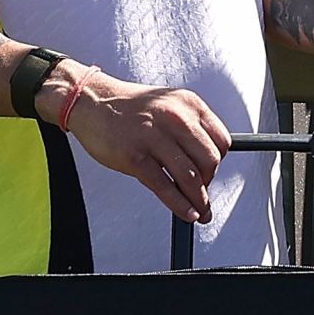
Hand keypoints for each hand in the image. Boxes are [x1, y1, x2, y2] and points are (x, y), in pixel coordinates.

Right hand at [56, 67, 230, 223]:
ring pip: (190, 177)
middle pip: (210, 161)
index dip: (218, 162)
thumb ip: (189, 128)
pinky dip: (179, 205)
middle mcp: (176, 118)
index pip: (222, 141)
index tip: (211, 173)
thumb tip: (207, 164)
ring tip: (200, 212)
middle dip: (209, 183)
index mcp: (189, 104)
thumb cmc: (130, 108)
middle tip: (201, 193)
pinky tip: (186, 213)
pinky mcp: (135, 156)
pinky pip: (164, 187)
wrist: (91, 101)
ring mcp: (155, 137)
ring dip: (198, 200)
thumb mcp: (169, 105)